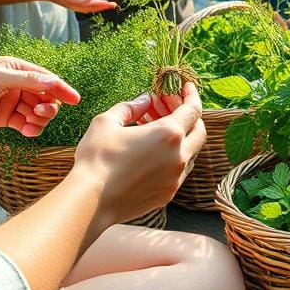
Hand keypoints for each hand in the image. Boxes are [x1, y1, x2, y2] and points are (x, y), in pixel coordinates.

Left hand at [0, 58, 79, 136]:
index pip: (45, 78)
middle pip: (44, 96)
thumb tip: (54, 80)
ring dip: (39, 118)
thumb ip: (27, 80)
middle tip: (41, 113)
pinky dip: (30, 128)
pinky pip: (25, 123)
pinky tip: (27, 131)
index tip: (75, 100)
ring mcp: (10, 102)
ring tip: (31, 123)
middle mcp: (15, 84)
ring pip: (36, 111)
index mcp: (15, 68)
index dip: (61, 88)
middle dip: (48, 105)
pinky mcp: (3, 118)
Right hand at [41, 0, 116, 12]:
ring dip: (101, 7)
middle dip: (101, 6)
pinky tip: (104, 5)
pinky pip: (88, 8)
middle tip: (113, 4)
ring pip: (90, 9)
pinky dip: (96, 7)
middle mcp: (72, 4)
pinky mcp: (75, 5)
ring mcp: (74, 6)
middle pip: (89, 8)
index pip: (80, 2)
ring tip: (113, 5)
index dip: (87, 0)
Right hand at [73, 82, 205, 222]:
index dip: (191, 95)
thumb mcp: (107, 122)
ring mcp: (175, 178)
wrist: (91, 203)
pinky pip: (179, 169)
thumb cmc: (97, 159)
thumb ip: (130, 107)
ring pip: (190, 151)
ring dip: (179, 136)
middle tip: (165, 105)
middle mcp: (179, 156)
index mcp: (169, 134)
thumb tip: (144, 100)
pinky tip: (152, 151)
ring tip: (153, 126)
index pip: (193, 109)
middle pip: (198, 130)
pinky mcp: (168, 194)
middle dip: (187, 115)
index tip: (186, 86)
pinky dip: (172, 155)